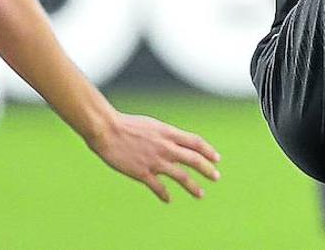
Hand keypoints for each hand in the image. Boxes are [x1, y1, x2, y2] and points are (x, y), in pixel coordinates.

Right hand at [88, 113, 221, 201]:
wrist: (107, 130)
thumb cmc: (128, 125)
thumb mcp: (153, 125)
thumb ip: (166, 135)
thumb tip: (176, 141)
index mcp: (168, 133)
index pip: (196, 142)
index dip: (208, 151)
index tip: (217, 159)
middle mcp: (166, 147)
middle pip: (194, 160)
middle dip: (207, 169)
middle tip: (216, 177)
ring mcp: (155, 161)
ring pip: (181, 176)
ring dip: (193, 187)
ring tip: (201, 194)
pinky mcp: (142, 172)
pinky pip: (159, 187)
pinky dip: (165, 195)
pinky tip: (169, 199)